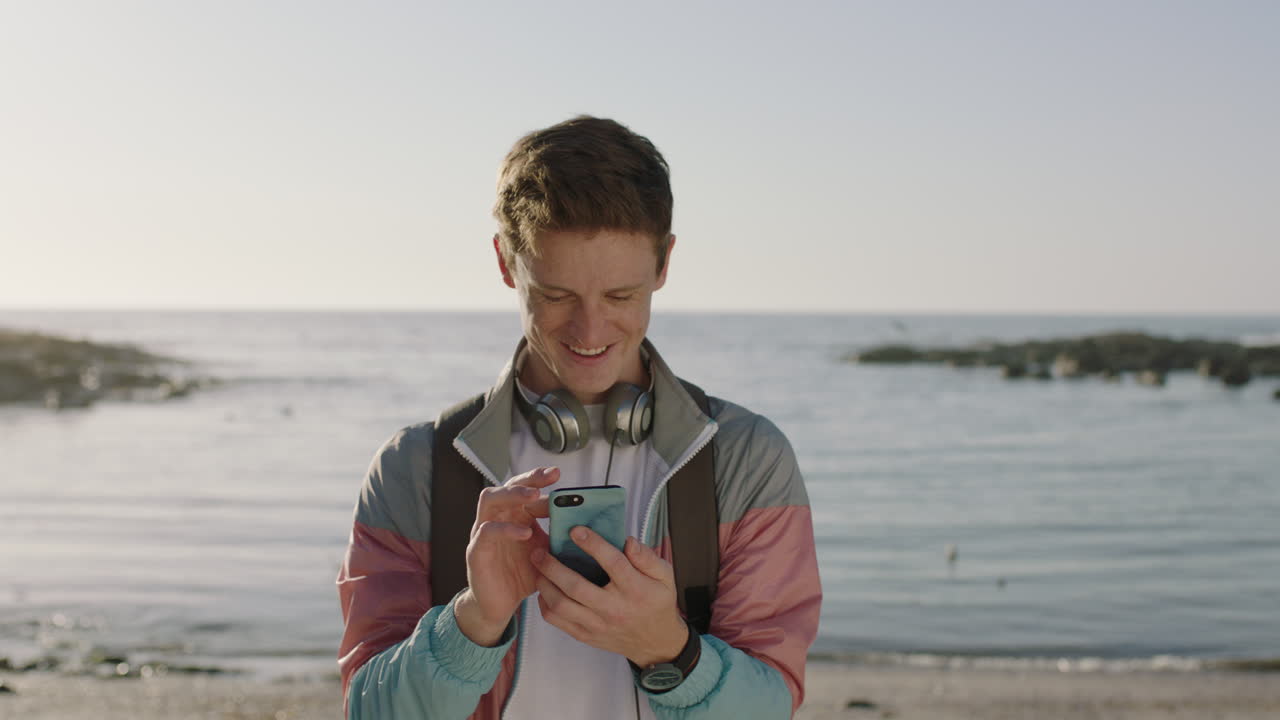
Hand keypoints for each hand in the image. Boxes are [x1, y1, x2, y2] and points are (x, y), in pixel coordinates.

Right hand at [454, 466, 557, 645]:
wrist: (499, 607)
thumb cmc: (522, 576)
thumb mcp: (547, 553)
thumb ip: (559, 538)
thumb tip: (588, 525)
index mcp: (515, 516)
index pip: (524, 488)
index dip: (539, 480)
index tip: (558, 475)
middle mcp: (498, 519)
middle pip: (507, 486)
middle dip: (528, 479)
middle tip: (549, 476)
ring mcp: (484, 532)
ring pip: (490, 499)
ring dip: (512, 494)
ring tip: (533, 496)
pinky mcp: (476, 551)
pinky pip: (487, 531)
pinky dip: (506, 529)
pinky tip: (526, 532)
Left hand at [533, 528, 688, 666]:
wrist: (655, 643)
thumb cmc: (657, 603)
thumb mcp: (665, 576)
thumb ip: (647, 557)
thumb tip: (628, 541)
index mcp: (635, 590)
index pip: (612, 563)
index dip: (593, 545)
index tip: (575, 530)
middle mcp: (614, 608)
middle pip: (576, 587)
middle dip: (553, 567)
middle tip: (540, 551)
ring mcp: (597, 625)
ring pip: (561, 606)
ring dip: (544, 584)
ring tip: (537, 566)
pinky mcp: (586, 635)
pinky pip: (558, 621)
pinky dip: (545, 604)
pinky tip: (544, 589)